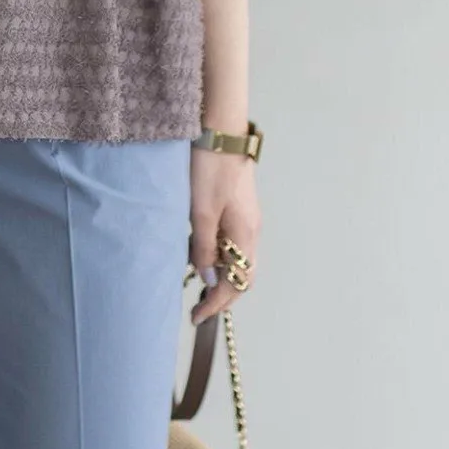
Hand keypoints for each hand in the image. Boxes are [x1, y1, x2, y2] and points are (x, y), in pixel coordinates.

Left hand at [188, 145, 260, 325]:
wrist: (221, 130)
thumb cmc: (209, 169)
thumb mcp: (199, 212)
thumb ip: (203, 248)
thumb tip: (208, 282)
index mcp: (245, 235)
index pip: (237, 283)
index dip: (217, 304)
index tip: (197, 317)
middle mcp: (252, 230)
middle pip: (242, 275)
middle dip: (222, 295)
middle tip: (198, 307)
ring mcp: (248, 218)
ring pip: (238, 258)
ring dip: (221, 275)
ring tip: (197, 284)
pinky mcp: (239, 207)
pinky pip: (233, 242)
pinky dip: (220, 256)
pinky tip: (200, 253)